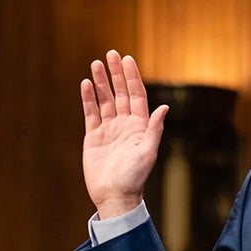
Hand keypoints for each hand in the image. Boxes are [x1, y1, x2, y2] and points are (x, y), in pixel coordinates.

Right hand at [80, 51, 168, 218]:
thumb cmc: (134, 177)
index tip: (127, 59)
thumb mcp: (148, 152)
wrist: (115, 196)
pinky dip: (88, 98)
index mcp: (140, 126)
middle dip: (116, 73)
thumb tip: (164, 107)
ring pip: (105, 100)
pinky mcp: (94, 137)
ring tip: (95, 64)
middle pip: (120, 93)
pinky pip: (91, 113)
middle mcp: (125, 124)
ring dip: (101, 82)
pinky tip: (86, 84)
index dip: (132, 77)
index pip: (136, 95)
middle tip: (110, 54)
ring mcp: (109, 129)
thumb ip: (154, 129)